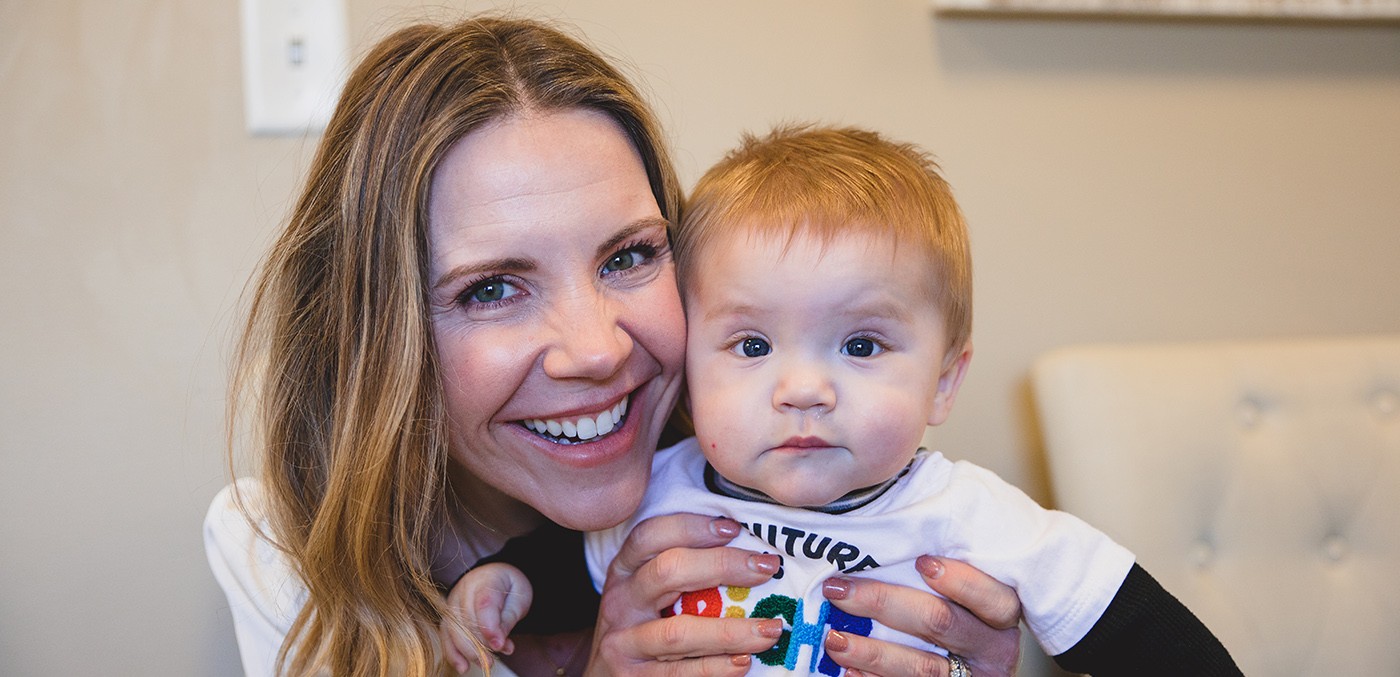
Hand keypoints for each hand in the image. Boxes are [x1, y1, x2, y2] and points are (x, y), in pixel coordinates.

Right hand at [440, 563, 532, 673]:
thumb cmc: (509, 588)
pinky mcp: (448, 616)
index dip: (490, 628)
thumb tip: (499, 644)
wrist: (495, 576)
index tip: (499, 645)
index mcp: (486, 580)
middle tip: (493, 661)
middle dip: (480, 645)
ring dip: (468, 652)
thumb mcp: (518, 599)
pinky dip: (453, 654)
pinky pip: (445, 636)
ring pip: (454, 631)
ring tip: (485, 664)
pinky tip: (463, 667)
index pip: (484, 604)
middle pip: (467, 621)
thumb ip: (508, 620)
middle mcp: (464, 590)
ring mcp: (452, 603)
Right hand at [587, 513, 784, 675]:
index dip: (690, 527)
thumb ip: (682, 574)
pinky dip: (716, 667)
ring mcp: (623, 642)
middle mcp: (620, 602)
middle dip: (722, 565)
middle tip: (766, 568)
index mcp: (624, 571)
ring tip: (770, 629)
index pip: (650, 536)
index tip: (733, 527)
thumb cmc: (640, 630)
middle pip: (667, 572)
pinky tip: (744, 662)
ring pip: (679, 632)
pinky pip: (680, 672)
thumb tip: (749, 554)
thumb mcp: (646, 595)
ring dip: (731, 631)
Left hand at [820, 555, 1021, 676]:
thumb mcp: (970, 592)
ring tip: (833, 637)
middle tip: (840, 589)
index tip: (923, 562)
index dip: (961, 581)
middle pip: (940, 622)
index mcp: (1001, 615)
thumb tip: (903, 516)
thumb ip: (948, 563)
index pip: (993, 598)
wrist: (966, 670)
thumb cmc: (964, 613)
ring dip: (871, 650)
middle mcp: (992, 649)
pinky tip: (846, 670)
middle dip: (883, 602)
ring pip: (919, 665)